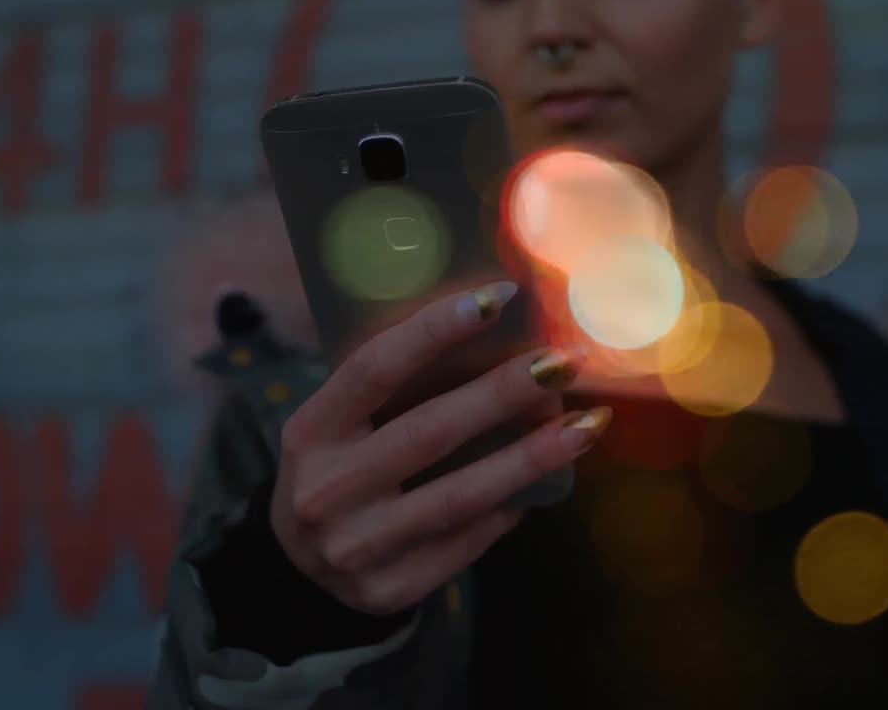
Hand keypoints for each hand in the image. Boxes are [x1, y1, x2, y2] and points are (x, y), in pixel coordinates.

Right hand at [272, 281, 610, 615]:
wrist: (300, 573)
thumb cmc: (338, 471)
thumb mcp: (339, 427)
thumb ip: (393, 391)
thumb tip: (496, 332)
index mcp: (311, 431)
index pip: (373, 370)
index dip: (434, 331)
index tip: (498, 298)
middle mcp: (326, 489)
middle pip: (429, 431)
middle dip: (505, 392)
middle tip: (565, 360)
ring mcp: (356, 546)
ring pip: (461, 496)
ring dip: (531, 456)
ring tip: (587, 424)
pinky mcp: (390, 589)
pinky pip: (466, 542)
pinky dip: (509, 508)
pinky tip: (546, 482)